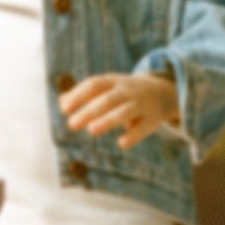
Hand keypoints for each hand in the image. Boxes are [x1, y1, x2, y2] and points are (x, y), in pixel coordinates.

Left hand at [60, 72, 179, 149]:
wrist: (163, 92)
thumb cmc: (125, 92)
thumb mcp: (107, 87)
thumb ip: (84, 94)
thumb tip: (61, 103)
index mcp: (114, 81)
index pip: (94, 85)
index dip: (79, 95)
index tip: (64, 109)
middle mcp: (127, 92)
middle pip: (107, 100)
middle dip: (89, 111)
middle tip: (72, 124)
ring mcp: (141, 105)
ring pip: (124, 112)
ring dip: (108, 121)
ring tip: (91, 131)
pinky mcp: (151, 120)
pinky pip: (142, 128)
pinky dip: (132, 136)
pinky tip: (121, 143)